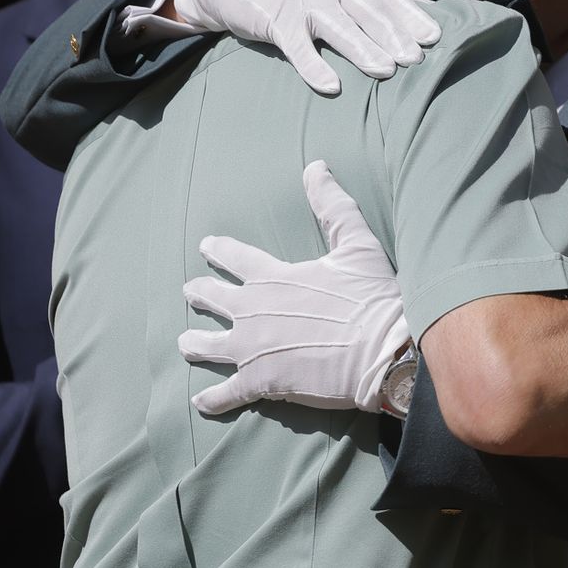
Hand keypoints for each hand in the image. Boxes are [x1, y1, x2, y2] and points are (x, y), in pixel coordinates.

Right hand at [172, 0, 441, 94]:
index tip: (436, 37)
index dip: (412, 16)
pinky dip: (314, 66)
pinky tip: (331, 86)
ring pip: (338, 27)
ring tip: (386, 71)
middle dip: (394, 35)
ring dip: (363, 49)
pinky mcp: (275, 18)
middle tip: (416, 58)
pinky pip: (298, 46)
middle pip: (368, 11)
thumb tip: (420, 11)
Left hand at [178, 161, 409, 414]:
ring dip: (194, 344)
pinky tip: (201, 402)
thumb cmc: (373, 298)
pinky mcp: (260, 382)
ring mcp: (252, 348)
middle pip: (212, 299)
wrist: (383, 352)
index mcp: (272, 277)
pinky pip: (226, 393)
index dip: (218, 251)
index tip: (206, 247)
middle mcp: (252, 310)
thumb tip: (315, 166)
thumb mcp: (356, 243)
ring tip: (185, 344)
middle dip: (199, 294)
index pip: (234, 257)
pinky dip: (212, 399)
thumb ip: (331, 205)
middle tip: (190, 292)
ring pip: (208, 346)